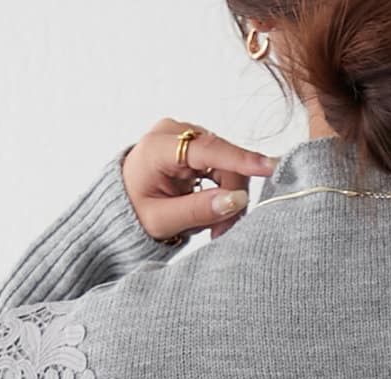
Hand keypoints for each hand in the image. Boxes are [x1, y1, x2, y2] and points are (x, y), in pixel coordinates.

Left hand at [122, 118, 277, 244]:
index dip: (239, 159)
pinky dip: (224, 192)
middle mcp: (175, 132)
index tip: (268, 166)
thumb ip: (198, 210)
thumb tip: (237, 200)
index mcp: (158, 146)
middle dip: (231, 196)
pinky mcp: (196, 146)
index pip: (206, 150)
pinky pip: (223, 166)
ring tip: (215, 227)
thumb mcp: (162, 220)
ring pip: (227, 164)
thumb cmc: (134, 213)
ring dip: (229, 198)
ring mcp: (186, 136)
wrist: (121, 206)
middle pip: (222, 159)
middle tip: (222, 233)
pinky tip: (214, 209)